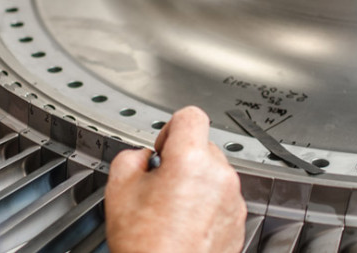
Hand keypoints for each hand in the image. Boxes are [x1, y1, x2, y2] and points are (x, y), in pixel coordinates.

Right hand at [105, 106, 246, 252]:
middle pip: (202, 147)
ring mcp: (232, 201)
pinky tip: (183, 226)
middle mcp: (219, 176)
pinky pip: (221, 200)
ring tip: (169, 211)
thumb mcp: (119, 189)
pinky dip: (205, 206)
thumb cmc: (146, 245)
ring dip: (194, 184)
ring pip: (213, 175)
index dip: (170, 128)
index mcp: (191, 160)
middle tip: (158, 186)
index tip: (161, 148)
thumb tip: (142, 158)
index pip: (191, 116)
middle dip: (180, 160)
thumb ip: (130, 158)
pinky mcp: (237, 223)